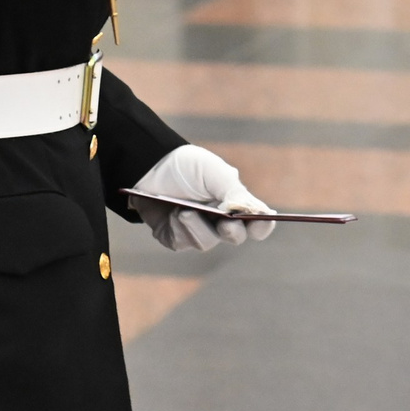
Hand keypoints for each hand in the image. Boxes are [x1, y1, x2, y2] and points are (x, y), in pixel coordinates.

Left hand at [132, 144, 275, 250]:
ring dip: (197, 228)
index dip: (262, 225)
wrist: (147, 167)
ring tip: (184, 211)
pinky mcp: (176, 237)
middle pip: (235, 237)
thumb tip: (248, 212)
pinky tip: (172, 215)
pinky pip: (183, 243)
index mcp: (234, 202)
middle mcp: (219, 220)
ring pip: (207, 243)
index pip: (257, 221)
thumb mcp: (212, 171)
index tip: (260, 222)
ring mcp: (198, 230)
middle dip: (232, 232)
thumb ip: (233, 191)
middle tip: (225, 224)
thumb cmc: (185, 167)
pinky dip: (179, 229)